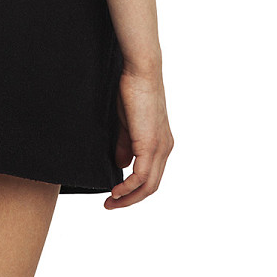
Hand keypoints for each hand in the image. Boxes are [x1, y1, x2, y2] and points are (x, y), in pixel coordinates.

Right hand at [105, 67, 172, 209]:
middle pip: (152, 186)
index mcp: (160, 143)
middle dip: (131, 199)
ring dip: (129, 197)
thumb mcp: (127, 124)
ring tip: (111, 201)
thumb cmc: (132, 91)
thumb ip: (126, 145)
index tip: (115, 194)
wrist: (140, 72)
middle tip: (111, 204)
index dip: (134, 189)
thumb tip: (122, 166)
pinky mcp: (151, 144)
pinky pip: (142, 175)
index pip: (151, 176)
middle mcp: (164, 149)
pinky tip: (115, 190)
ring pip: (149, 185)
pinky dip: (128, 187)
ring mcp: (160, 147)